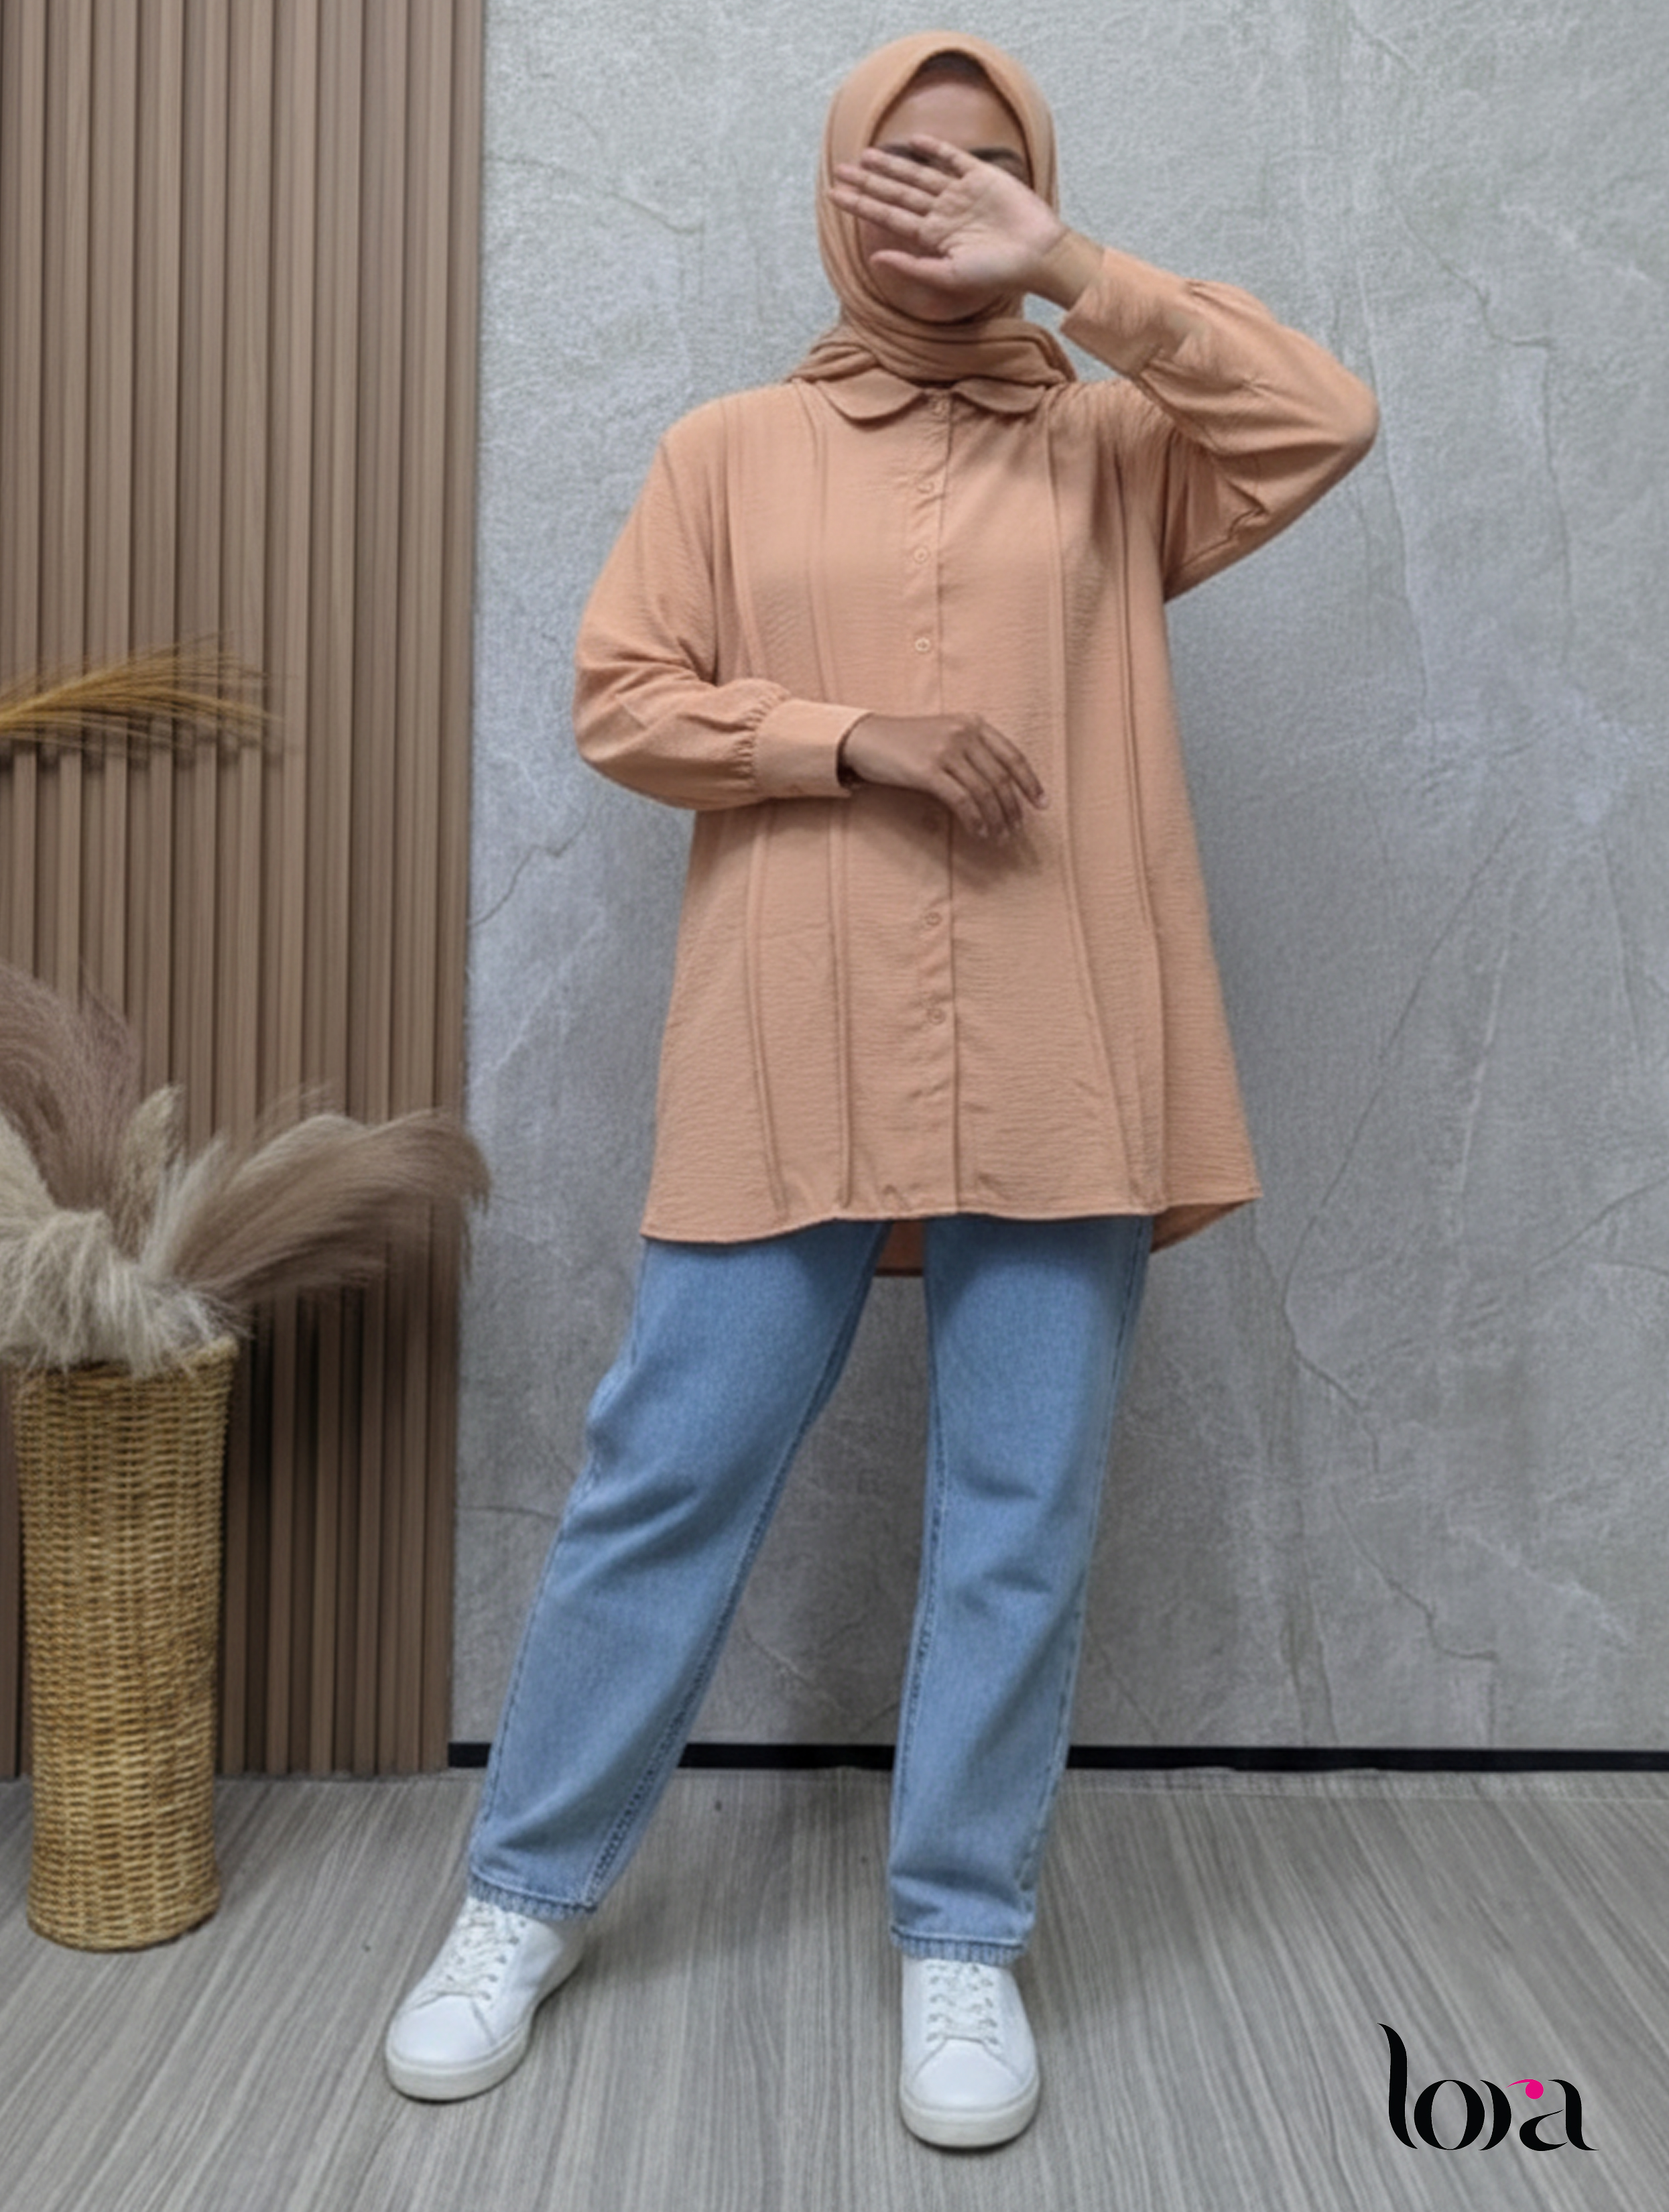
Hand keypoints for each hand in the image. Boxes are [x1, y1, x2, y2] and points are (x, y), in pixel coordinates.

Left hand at [831, 137, 1089, 306]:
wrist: (1038, 255)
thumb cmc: (997, 274)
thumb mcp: (948, 277)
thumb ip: (911, 268)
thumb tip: (874, 259)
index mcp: (933, 237)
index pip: (888, 217)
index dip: (861, 204)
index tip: (835, 194)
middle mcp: (943, 213)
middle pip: (897, 192)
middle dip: (868, 181)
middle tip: (840, 168)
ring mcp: (961, 193)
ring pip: (919, 174)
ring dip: (893, 165)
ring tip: (865, 155)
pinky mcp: (983, 176)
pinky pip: (954, 159)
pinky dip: (935, 148)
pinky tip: (914, 141)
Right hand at [840, 712, 1046, 839]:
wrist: (866, 738)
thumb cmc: (905, 742)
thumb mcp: (944, 735)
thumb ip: (971, 750)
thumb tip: (998, 786)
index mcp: (973, 723)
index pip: (1013, 755)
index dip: (1031, 782)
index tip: (1041, 804)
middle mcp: (963, 733)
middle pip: (1000, 778)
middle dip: (1012, 809)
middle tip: (1016, 830)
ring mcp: (945, 750)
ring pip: (984, 792)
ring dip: (995, 819)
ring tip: (999, 837)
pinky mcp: (928, 770)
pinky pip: (961, 800)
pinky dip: (974, 819)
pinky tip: (978, 832)